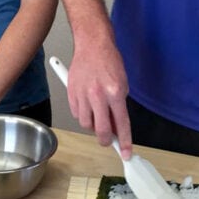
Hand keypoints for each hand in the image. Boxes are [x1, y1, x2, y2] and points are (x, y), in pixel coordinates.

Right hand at [67, 39, 131, 156]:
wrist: (92, 44)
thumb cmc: (109, 61)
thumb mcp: (122, 84)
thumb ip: (119, 108)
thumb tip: (118, 128)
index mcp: (115, 92)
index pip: (122, 124)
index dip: (125, 142)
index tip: (126, 153)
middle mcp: (98, 95)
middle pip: (101, 130)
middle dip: (107, 140)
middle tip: (109, 139)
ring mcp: (83, 94)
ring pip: (86, 124)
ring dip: (93, 125)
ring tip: (97, 115)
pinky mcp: (71, 93)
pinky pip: (77, 114)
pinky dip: (83, 115)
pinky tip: (88, 106)